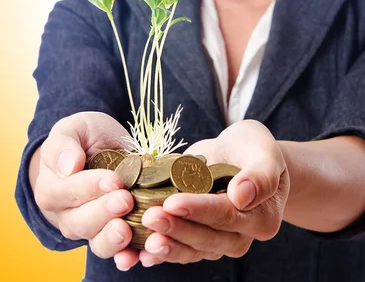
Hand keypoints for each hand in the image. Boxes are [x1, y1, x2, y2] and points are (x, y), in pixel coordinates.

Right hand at [32, 112, 140, 268]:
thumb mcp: (73, 129)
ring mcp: (89, 229)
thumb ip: (64, 144)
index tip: (114, 180)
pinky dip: (128, 256)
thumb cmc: (83, 138)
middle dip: (105, 212)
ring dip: (112, 240)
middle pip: (82, 221)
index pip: (69, 190)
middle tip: (126, 200)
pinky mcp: (111, 236)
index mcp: (52, 187)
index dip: (91, 187)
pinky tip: (139, 254)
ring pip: (97, 242)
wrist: (97, 150)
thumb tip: (68, 166)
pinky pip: (117, 253)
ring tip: (127, 230)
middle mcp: (67, 214)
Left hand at [137, 120, 289, 267]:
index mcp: (261, 218)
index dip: (198, 210)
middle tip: (149, 217)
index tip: (173, 202)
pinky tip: (137, 252)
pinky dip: (158, 253)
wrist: (240, 154)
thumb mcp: (263, 151)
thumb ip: (260, 174)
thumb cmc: (253, 148)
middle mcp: (240, 236)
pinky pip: (179, 249)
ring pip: (190, 250)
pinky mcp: (197, 238)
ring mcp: (218, 241)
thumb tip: (242, 196)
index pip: (225, 215)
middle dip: (176, 229)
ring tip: (142, 240)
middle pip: (205, 238)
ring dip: (166, 245)